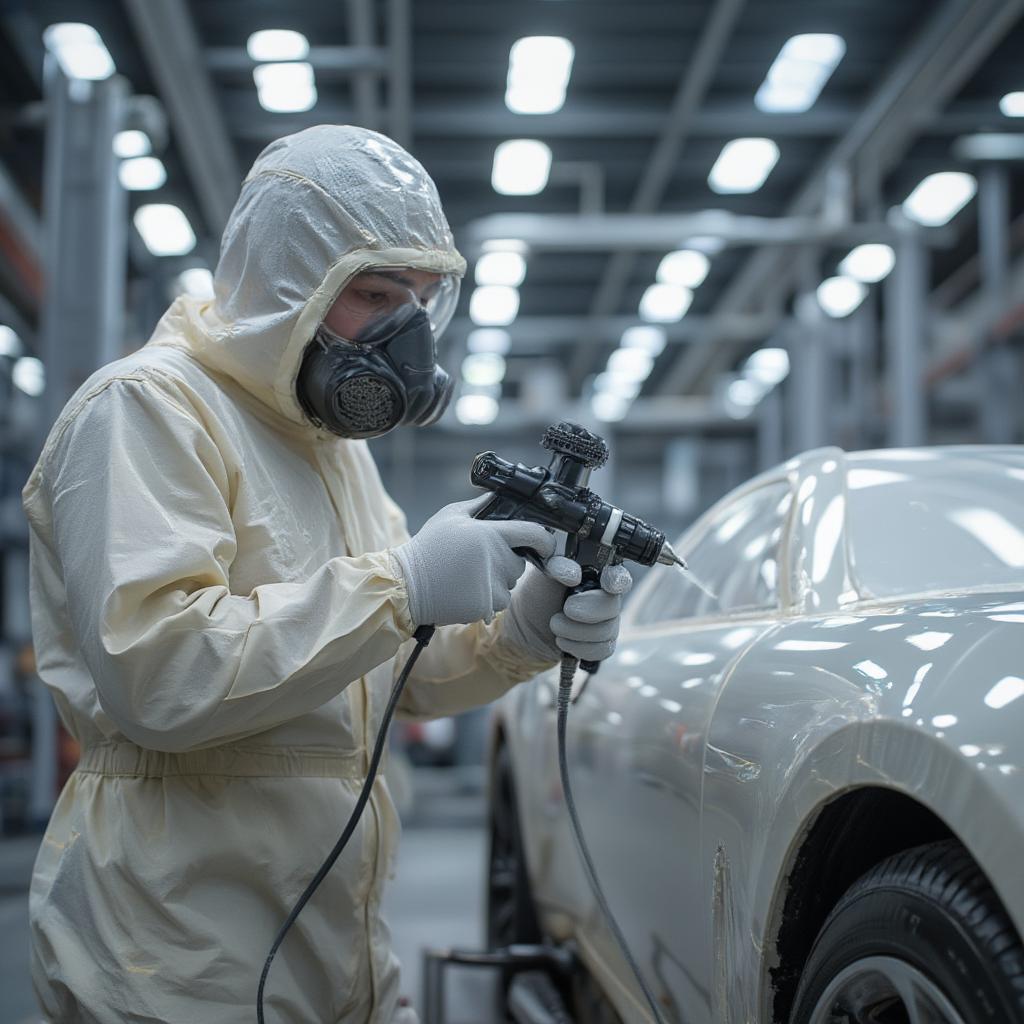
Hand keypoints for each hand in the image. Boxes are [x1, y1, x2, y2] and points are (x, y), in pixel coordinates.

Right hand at [391, 497, 555, 626]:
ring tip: (469, 574)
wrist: (408, 586)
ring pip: (510, 583)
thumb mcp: (451, 515)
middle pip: (520, 562)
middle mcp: (497, 560)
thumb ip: (480, 505)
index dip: (545, 540)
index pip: (535, 535)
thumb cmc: (429, 548)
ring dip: (498, 579)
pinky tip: (466, 589)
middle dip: (508, 559)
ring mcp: (493, 586)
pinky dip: (488, 596)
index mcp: (490, 534)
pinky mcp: (487, 606)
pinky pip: (499, 600)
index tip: (544, 543)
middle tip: (482, 558)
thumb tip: (500, 496)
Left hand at [502, 560, 632, 663]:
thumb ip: (558, 565)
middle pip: (612, 607)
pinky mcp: (601, 645)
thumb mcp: (543, 573)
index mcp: (597, 575)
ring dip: (574, 631)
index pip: (618, 576)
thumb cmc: (538, 594)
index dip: (617, 580)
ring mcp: (607, 623)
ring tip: (555, 624)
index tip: (608, 585)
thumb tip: (574, 573)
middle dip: (586, 611)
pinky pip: (601, 650)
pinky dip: (578, 647)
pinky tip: (563, 640)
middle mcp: (606, 598)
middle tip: (565, 609)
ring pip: (606, 632)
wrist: (525, 626)